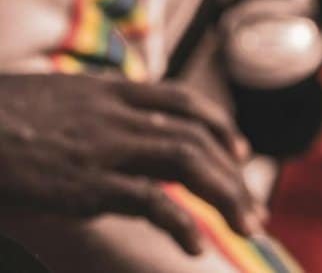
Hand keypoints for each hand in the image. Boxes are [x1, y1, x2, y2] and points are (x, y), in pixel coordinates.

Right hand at [0, 74, 261, 255]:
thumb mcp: (49, 102)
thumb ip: (89, 114)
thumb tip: (117, 136)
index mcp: (107, 92)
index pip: (182, 102)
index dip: (219, 125)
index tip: (239, 151)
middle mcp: (115, 114)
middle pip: (196, 136)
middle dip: (233, 174)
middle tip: (255, 209)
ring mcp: (104, 147)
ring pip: (188, 161)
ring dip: (227, 195)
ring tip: (247, 226)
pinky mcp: (87, 184)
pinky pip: (152, 201)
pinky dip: (181, 224)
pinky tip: (193, 246)